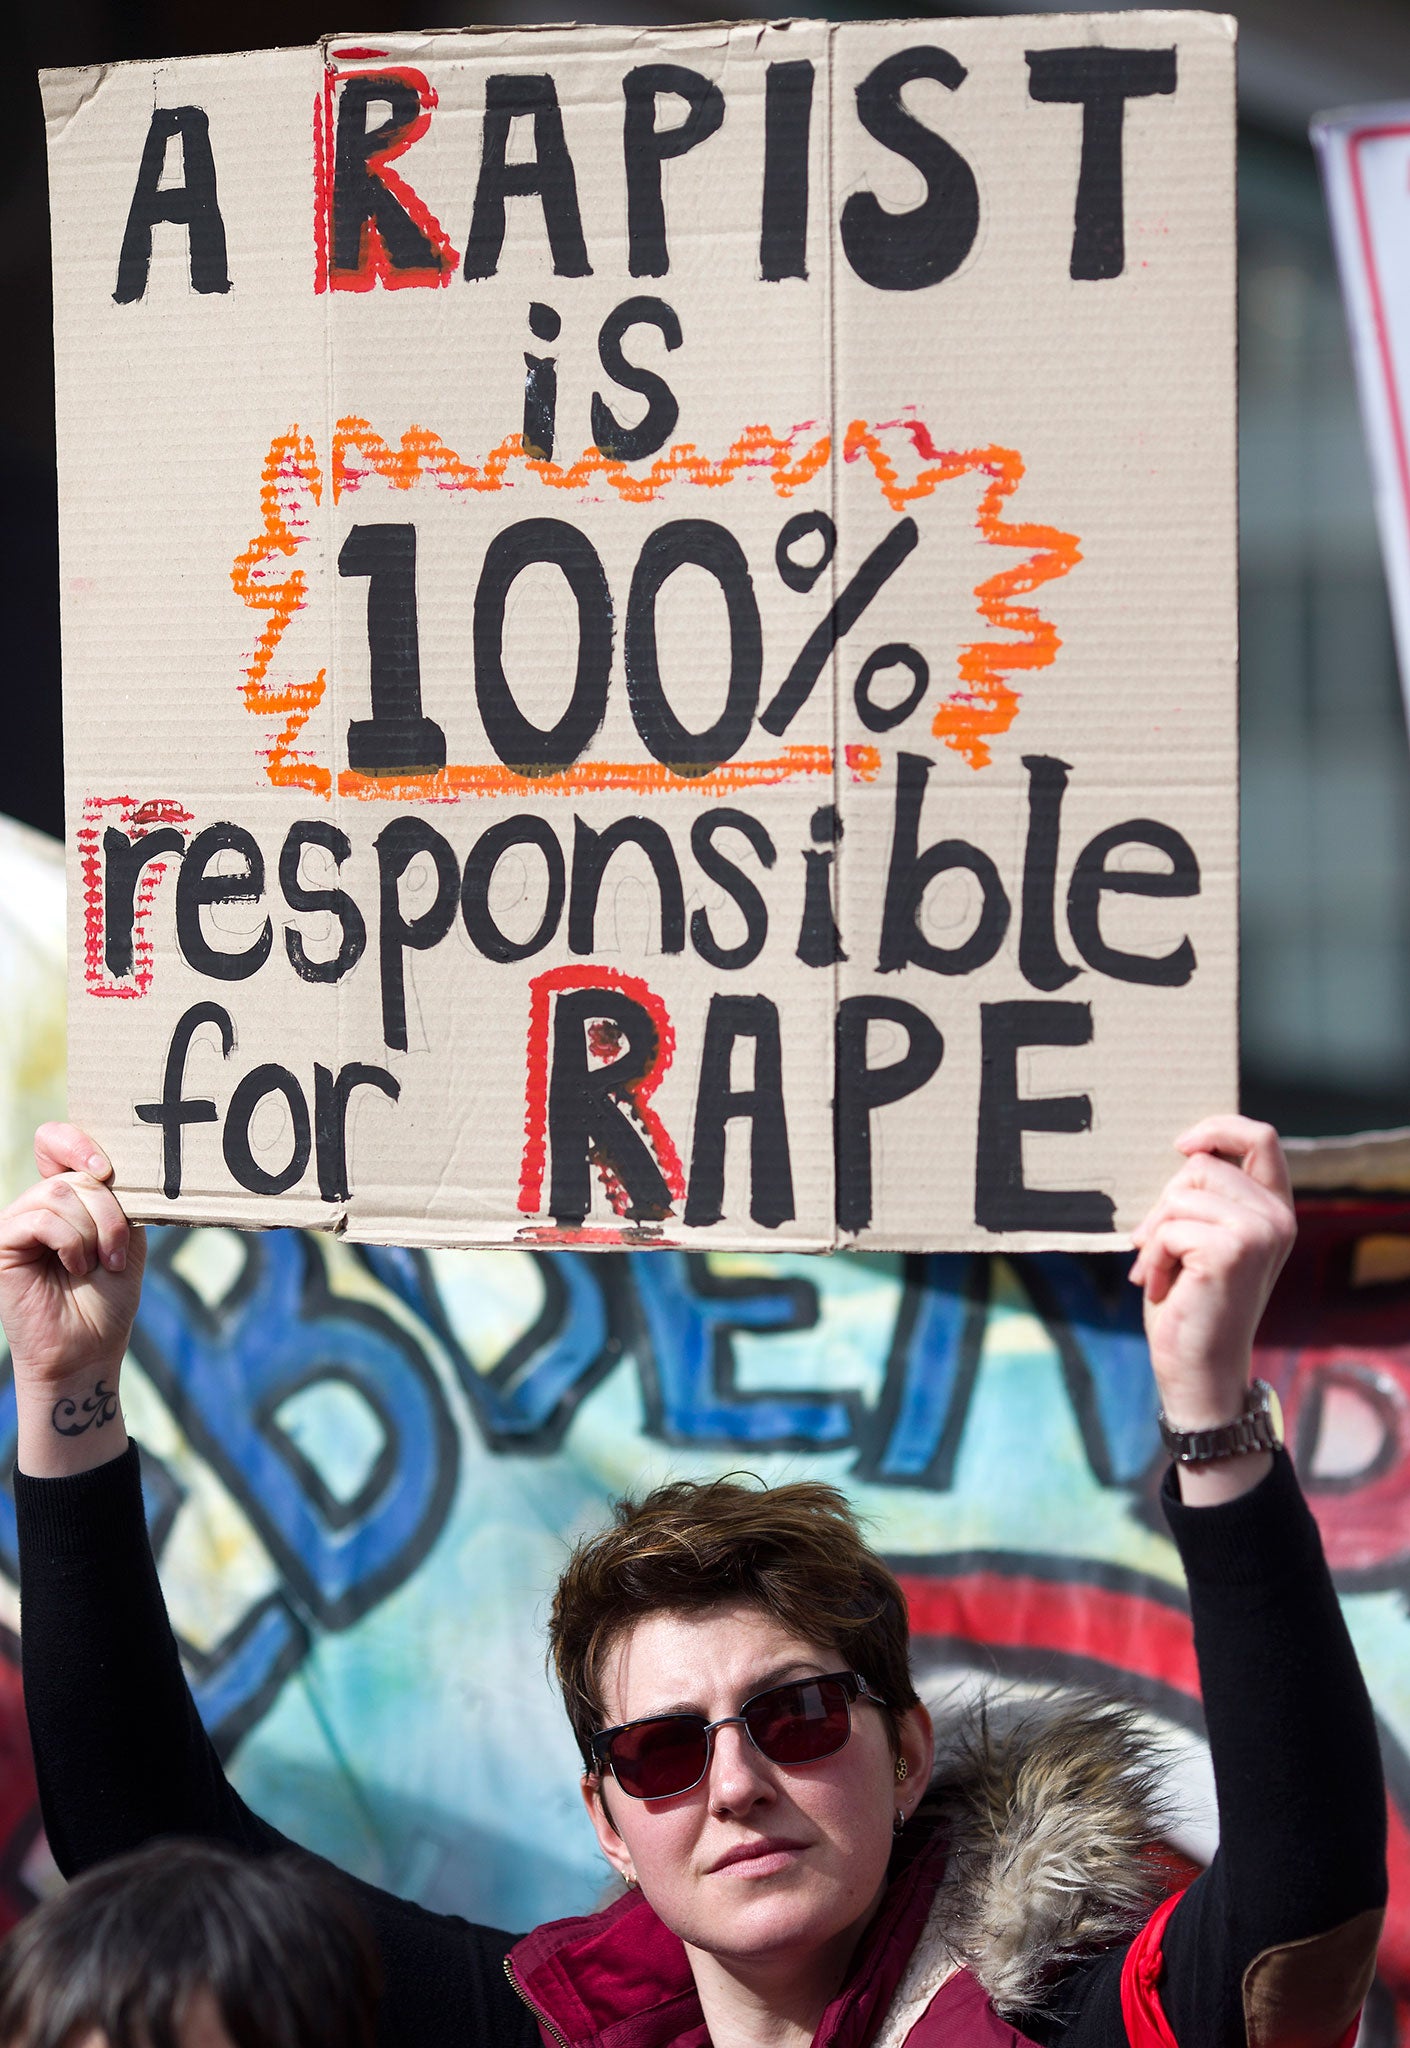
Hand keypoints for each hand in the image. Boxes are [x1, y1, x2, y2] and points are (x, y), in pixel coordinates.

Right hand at [0, 1125, 142, 1474]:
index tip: (108, 1168)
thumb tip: (108, 1165)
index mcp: (66, 1197)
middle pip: (73, 1174)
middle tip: (115, 1252)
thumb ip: (117, 1197)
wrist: (90, 1349)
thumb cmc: (109, 1296)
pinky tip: (75, 1267)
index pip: (54, 1141)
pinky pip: (40, 1219)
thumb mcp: (126, 1235)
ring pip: (59, 1194)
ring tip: (99, 1263)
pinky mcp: (3, 1244)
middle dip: (109, 1212)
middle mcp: (36, 1205)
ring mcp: (17, 1223)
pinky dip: (71, 1242)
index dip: (78, 1142)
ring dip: (95, 1230)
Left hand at [1130, 1116, 1294, 1502]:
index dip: (1218, 1127)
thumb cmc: (1190, 1303)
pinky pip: (1169, 1227)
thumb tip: (1184, 1151)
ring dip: (1154, 1235)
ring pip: (1180, 1195)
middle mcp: (1277, 1218)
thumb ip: (1203, 1197)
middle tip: (1152, 1246)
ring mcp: (1260, 1233)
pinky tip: (1158, 1286)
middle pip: (1203, 1164)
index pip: (1261, 1137)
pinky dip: (1152, 1257)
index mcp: (1274, 1209)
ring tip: (1158, 1271)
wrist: (1198, 1369)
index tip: (1181, 1145)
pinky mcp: (1233, 1250)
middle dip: (1164, 1203)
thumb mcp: (1199, 1238)